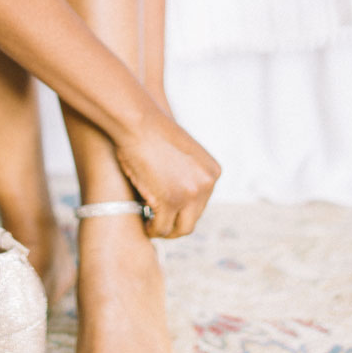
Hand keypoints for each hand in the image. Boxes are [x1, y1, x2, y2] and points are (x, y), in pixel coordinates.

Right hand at [114, 109, 220, 237]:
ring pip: (181, 229)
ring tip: (152, 225)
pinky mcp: (169, 202)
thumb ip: (186, 171)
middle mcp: (206, 185)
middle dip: (176, 222)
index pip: (202, 202)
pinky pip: (161, 228)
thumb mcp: (181, 152)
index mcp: (212, 173)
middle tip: (159, 222)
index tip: (169, 210)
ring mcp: (190, 195)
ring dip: (166, 230)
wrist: (139, 122)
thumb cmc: (153, 131)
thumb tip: (177, 191)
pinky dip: (152, 230)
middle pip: (194, 218)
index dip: (184, 209)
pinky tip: (144, 224)